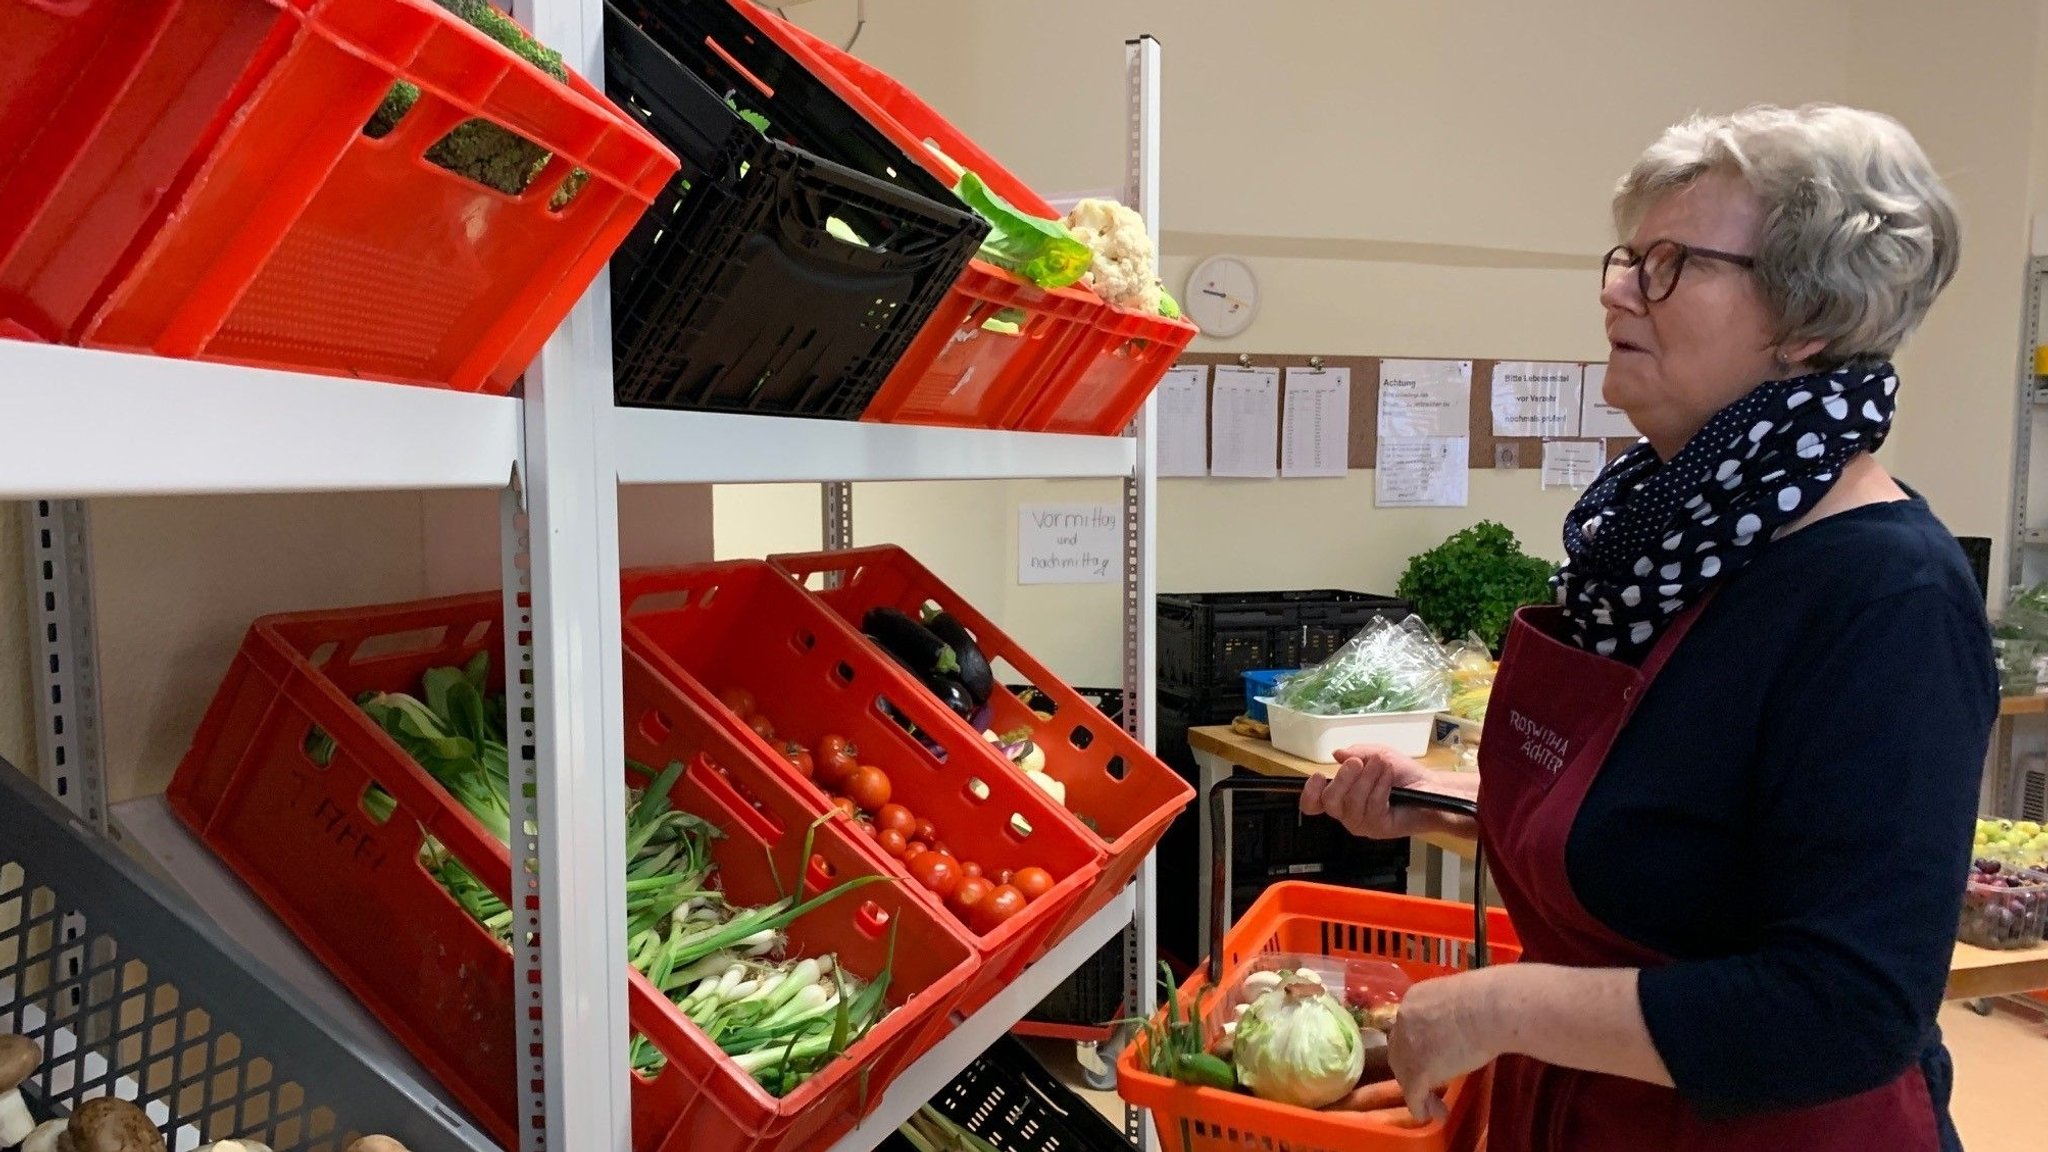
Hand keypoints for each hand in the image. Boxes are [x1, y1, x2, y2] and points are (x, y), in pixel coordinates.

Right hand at [1300, 746, 1437, 838]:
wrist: (1430, 787)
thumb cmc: (1403, 774)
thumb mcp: (1377, 755)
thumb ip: (1355, 753)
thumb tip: (1336, 753)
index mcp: (1341, 796)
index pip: (1313, 804)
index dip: (1309, 793)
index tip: (1319, 776)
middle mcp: (1347, 813)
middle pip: (1330, 802)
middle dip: (1343, 779)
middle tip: (1357, 763)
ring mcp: (1362, 823)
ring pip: (1352, 803)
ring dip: (1367, 780)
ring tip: (1381, 765)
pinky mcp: (1379, 829)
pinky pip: (1372, 808)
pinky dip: (1380, 787)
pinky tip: (1389, 778)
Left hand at [1387, 971, 1499, 1122]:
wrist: (1490, 1009)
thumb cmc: (1488, 1000)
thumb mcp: (1460, 999)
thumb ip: (1451, 1014)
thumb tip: (1464, 1024)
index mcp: (1414, 1000)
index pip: (1406, 1027)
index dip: (1414, 1045)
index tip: (1427, 1056)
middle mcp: (1403, 1021)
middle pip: (1399, 1051)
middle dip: (1410, 1070)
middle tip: (1426, 1084)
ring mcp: (1408, 1047)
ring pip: (1405, 1075)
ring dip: (1419, 1092)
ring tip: (1435, 1108)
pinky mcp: (1419, 1071)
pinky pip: (1414, 1094)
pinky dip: (1420, 1107)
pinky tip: (1431, 1115)